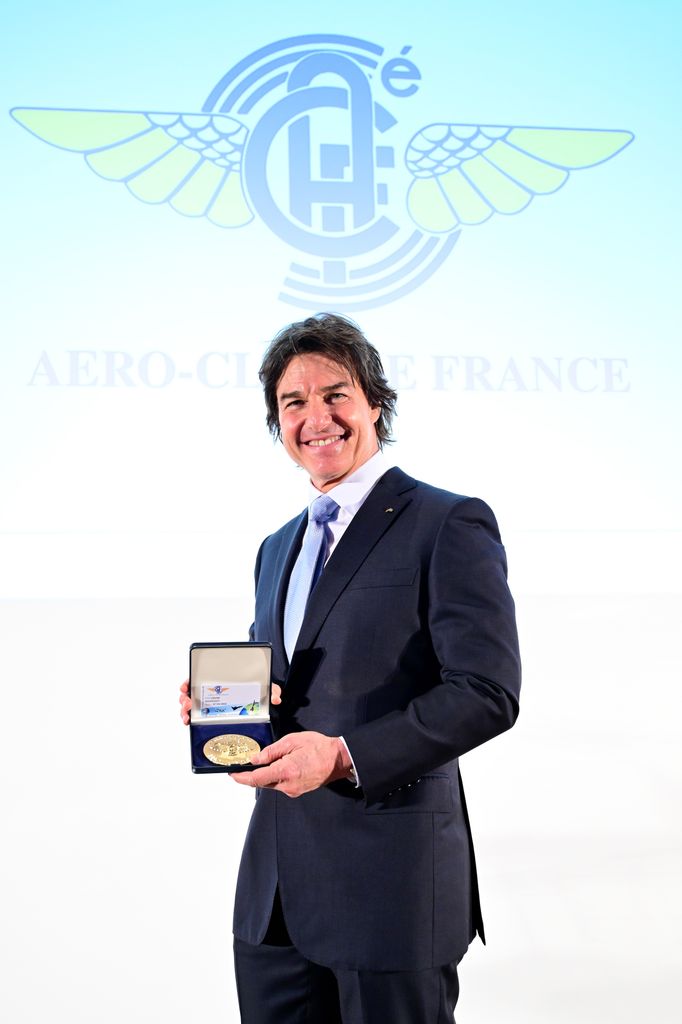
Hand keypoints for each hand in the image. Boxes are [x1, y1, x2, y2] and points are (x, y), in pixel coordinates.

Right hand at [179, 680, 281, 724]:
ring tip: (186, 715)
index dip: (189, 682)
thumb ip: (271, 690)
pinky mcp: (209, 717)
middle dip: (185, 698)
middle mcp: (212, 693)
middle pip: (191, 693)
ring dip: (184, 710)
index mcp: (220, 682)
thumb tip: (276, 698)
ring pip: (190, 706)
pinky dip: (189, 719)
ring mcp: (209, 705)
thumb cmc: (256, 693)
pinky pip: (195, 717)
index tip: (186, 686)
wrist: (256, 703)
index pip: (199, 678)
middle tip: (187, 703)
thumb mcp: (263, 688)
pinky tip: (189, 722)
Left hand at [231, 731, 351, 797]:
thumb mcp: (292, 741)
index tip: (232, 774)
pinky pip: (281, 784)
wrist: (338, 760)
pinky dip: (277, 776)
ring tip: (272, 760)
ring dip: (267, 774)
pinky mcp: (297, 791)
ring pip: (272, 783)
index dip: (241, 777)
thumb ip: (272, 751)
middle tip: (247, 763)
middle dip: (253, 774)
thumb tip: (256, 759)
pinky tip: (283, 765)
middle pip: (262, 782)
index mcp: (285, 771)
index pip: (256, 778)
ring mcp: (293, 790)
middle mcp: (287, 785)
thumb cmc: (319, 747)